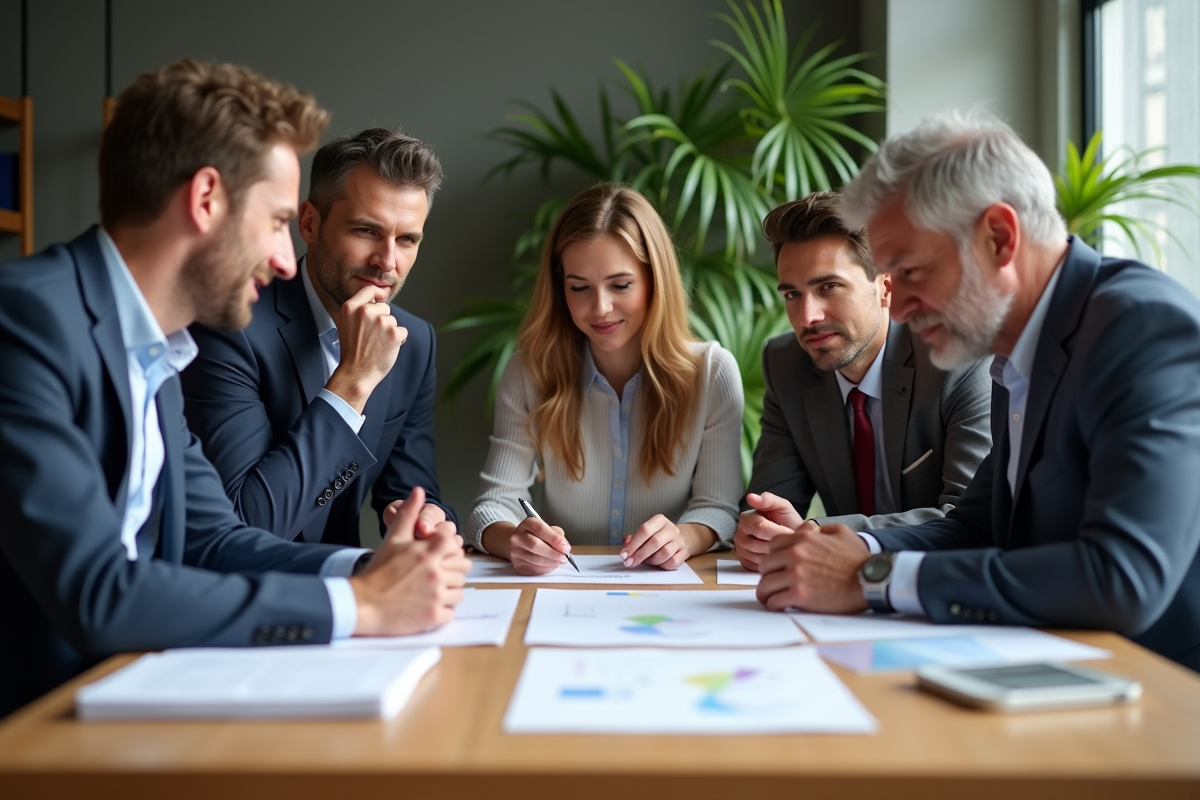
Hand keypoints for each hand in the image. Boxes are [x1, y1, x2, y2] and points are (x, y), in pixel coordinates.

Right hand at [325, 285, 407, 413]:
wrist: (355, 373)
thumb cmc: (352, 351)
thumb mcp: (346, 324)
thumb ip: (358, 310)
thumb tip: (376, 298)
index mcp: (351, 307)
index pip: (369, 290)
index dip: (376, 297)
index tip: (378, 302)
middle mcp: (365, 311)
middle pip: (385, 307)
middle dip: (382, 319)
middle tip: (372, 336)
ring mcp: (381, 322)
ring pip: (393, 320)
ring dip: (390, 331)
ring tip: (377, 344)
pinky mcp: (394, 333)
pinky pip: (403, 331)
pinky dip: (398, 340)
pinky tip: (386, 349)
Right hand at [349, 487, 470, 635]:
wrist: (361, 604)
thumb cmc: (377, 572)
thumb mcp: (394, 538)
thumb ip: (409, 513)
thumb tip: (418, 491)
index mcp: (428, 551)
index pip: (455, 544)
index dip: (448, 549)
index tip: (437, 556)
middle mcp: (435, 572)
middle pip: (463, 568)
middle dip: (452, 570)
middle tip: (435, 575)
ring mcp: (436, 595)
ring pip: (459, 591)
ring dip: (448, 591)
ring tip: (430, 591)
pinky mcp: (433, 617)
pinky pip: (451, 612)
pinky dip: (442, 611)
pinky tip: (427, 606)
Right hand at [507, 517, 571, 574]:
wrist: (519, 544)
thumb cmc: (536, 536)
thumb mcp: (548, 529)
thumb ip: (557, 535)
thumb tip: (564, 548)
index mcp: (527, 524)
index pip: (540, 529)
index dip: (555, 539)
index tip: (566, 547)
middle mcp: (518, 537)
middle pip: (535, 545)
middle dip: (553, 553)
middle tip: (564, 557)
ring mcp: (515, 552)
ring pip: (535, 560)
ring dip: (551, 563)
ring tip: (559, 561)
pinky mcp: (517, 565)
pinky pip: (534, 570)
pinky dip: (546, 569)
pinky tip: (550, 565)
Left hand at [620, 516, 713, 570]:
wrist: (680, 539)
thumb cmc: (658, 536)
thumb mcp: (646, 533)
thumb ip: (634, 538)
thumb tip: (626, 545)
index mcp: (659, 520)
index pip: (645, 530)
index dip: (633, 544)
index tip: (624, 554)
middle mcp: (671, 529)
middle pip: (655, 542)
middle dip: (640, 554)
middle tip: (630, 562)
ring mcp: (679, 540)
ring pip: (664, 553)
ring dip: (652, 560)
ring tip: (647, 561)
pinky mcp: (684, 552)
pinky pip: (672, 562)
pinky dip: (663, 565)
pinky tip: (659, 564)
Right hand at [735, 492, 803, 571]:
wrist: (792, 536)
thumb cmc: (787, 521)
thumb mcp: (782, 506)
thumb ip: (768, 499)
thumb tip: (750, 497)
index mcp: (746, 518)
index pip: (759, 528)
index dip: (777, 532)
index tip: (790, 532)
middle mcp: (739, 534)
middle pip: (757, 544)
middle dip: (776, 544)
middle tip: (789, 542)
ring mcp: (740, 549)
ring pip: (757, 557)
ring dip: (774, 554)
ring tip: (783, 548)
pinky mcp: (745, 562)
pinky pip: (756, 567)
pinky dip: (769, 563)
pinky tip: (776, 555)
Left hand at [755, 522, 870, 612]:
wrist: (869, 580)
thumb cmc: (858, 559)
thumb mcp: (842, 533)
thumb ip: (823, 529)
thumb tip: (811, 529)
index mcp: (803, 539)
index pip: (773, 546)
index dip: (774, 557)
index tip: (777, 566)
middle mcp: (795, 555)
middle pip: (765, 565)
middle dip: (768, 575)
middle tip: (772, 584)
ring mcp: (795, 575)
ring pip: (765, 585)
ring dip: (766, 593)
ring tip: (770, 598)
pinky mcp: (799, 596)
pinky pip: (775, 601)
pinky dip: (774, 605)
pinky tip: (779, 606)